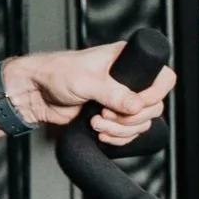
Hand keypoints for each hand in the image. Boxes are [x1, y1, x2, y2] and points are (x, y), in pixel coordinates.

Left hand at [4, 42, 177, 145]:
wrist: (36, 94)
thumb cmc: (56, 74)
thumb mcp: (85, 81)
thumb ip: (112, 93)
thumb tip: (137, 106)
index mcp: (126, 60)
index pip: (162, 77)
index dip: (155, 94)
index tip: (136, 104)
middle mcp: (128, 80)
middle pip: (154, 106)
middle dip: (131, 119)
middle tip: (105, 115)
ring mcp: (120, 100)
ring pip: (141, 124)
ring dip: (121, 130)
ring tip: (97, 124)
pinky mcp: (111, 117)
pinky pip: (128, 134)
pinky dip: (117, 138)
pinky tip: (100, 133)